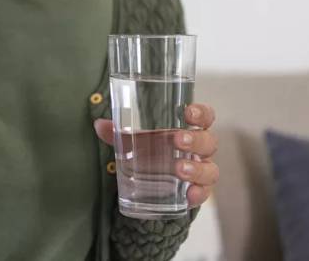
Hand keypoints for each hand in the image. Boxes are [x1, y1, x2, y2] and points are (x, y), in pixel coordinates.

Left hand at [94, 103, 219, 207]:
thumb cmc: (151, 150)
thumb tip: (99, 125)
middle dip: (195, 140)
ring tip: (180, 170)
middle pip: (208, 142)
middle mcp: (200, 150)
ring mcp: (201, 171)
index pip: (205, 117)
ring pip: (210, 169)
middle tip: (178, 139)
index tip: (188, 112)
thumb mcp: (136, 139)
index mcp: (189, 130)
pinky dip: (199, 194)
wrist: (154, 181)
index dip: (201, 113)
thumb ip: (118, 131)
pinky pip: (204, 194)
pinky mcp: (197, 192)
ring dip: (196, 169)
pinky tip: (189, 196)